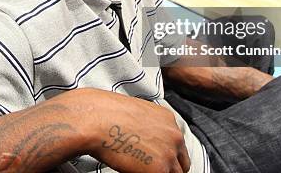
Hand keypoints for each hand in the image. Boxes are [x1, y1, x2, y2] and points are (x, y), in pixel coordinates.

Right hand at [53, 88, 190, 172]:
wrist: (97, 120)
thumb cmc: (107, 114)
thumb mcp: (136, 113)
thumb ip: (148, 128)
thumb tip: (146, 142)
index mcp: (168, 120)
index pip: (178, 145)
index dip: (169, 156)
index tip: (159, 161)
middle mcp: (174, 135)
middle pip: (182, 163)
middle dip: (170, 169)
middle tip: (153, 170)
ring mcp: (169, 153)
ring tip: (140, 170)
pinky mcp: (160, 170)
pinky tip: (132, 171)